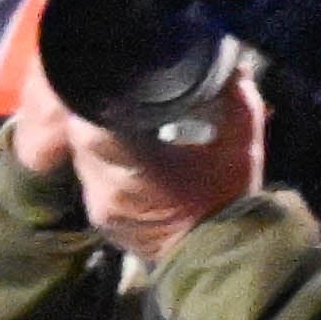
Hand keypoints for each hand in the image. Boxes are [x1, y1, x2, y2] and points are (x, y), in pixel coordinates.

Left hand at [87, 68, 265, 245]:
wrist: (226, 261)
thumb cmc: (231, 200)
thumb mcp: (240, 140)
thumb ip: (232, 94)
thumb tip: (227, 58)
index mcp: (131, 169)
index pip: (89, 121)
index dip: (95, 94)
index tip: (112, 74)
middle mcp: (104, 189)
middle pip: (80, 134)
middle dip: (96, 108)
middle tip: (119, 87)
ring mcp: (98, 206)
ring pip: (83, 153)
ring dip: (97, 133)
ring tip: (122, 112)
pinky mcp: (100, 217)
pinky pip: (91, 174)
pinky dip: (103, 157)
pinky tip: (125, 146)